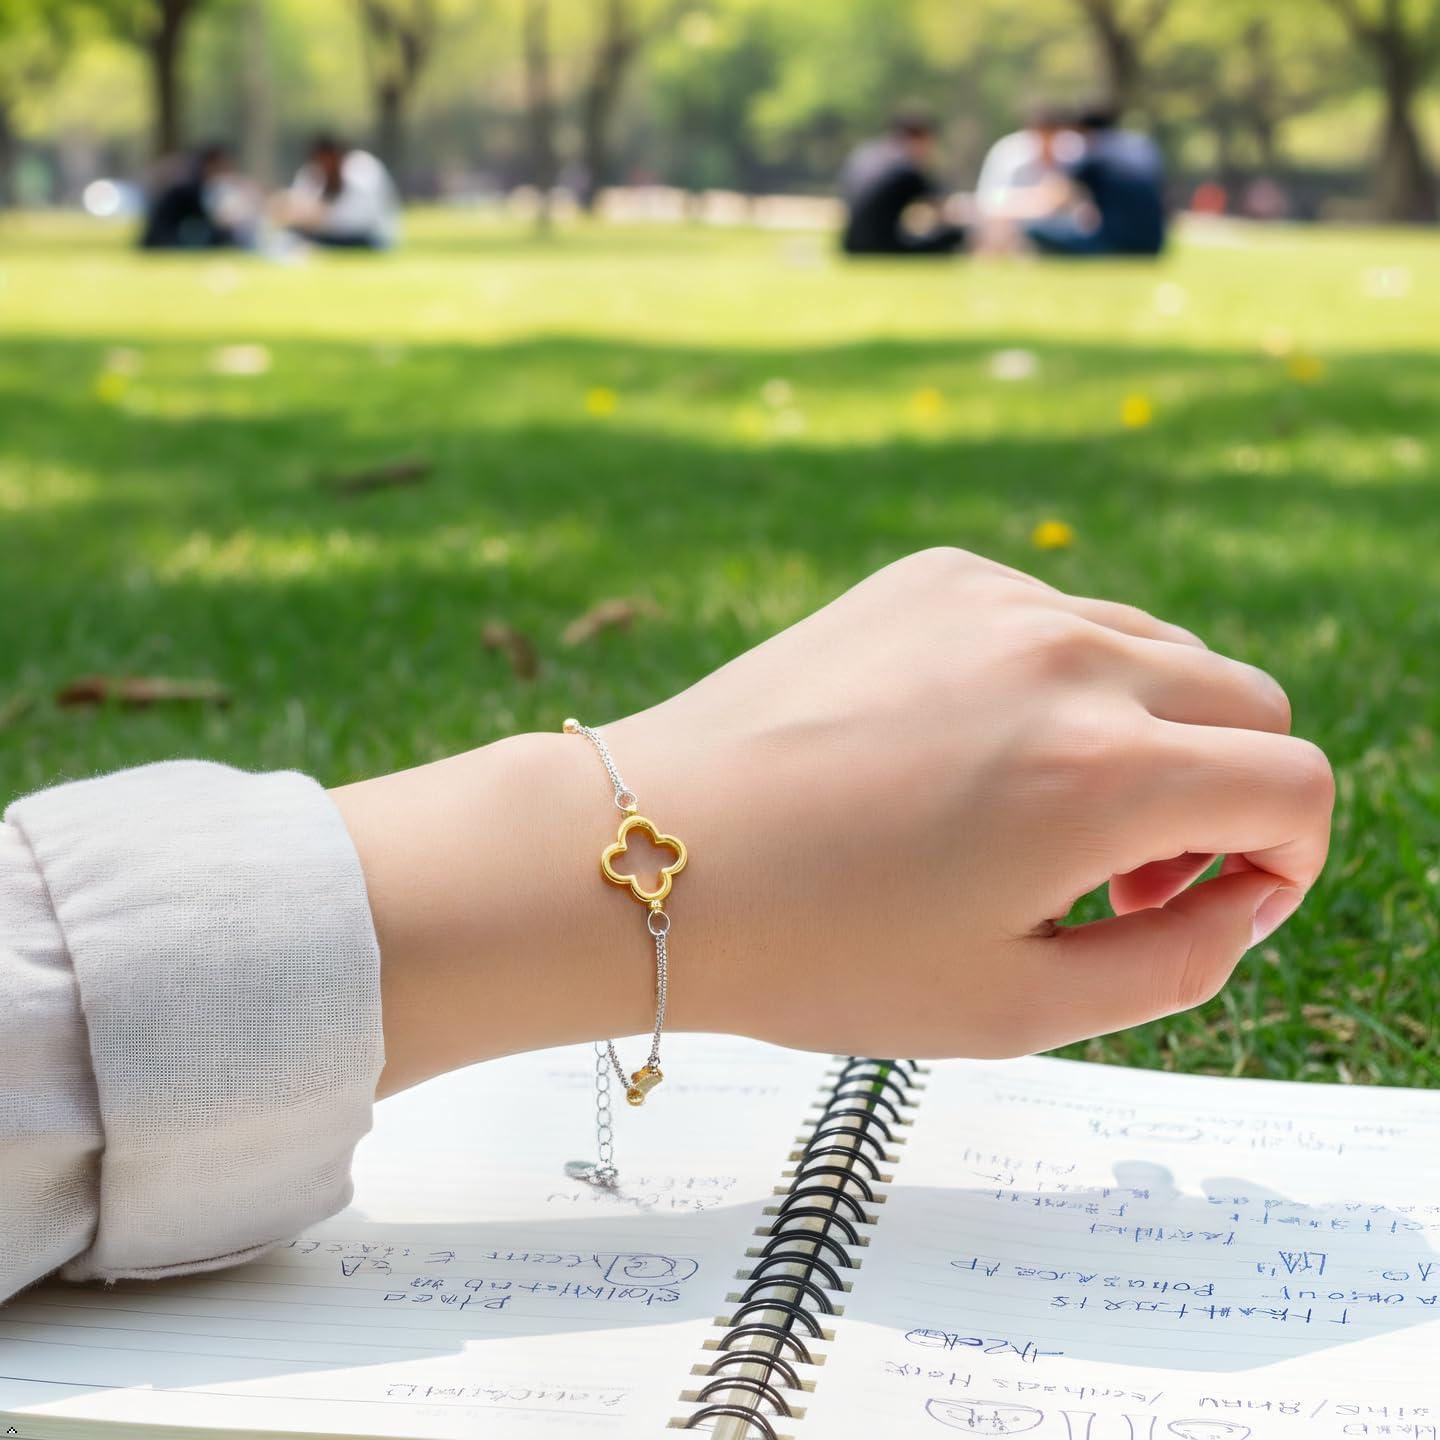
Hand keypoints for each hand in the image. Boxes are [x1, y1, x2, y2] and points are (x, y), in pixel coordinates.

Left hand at [336, 548, 1332, 1090]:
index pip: (1295, 786)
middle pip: (1244, 703)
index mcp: (1104, 770)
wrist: (649, 856)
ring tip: (1044, 819)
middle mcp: (1067, 656)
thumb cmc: (818, 950)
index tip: (1214, 903)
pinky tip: (962, 752)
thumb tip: (1246, 897)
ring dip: (1145, 734)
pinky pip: (1052, 618)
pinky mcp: (930, 576)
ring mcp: (994, 599)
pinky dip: (1054, 682)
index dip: (1285, 860)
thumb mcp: (1020, 1006)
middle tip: (1125, 878)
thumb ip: (1180, 961)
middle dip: (1222, 797)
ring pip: (1154, 651)